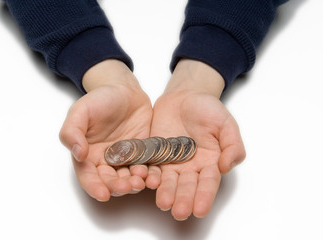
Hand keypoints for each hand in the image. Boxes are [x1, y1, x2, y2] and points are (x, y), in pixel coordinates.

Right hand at [59, 60, 152, 200]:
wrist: (125, 90)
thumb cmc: (100, 99)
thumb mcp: (80, 110)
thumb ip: (72, 131)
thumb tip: (78, 153)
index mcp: (88, 154)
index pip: (89, 177)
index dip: (95, 187)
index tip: (103, 194)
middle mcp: (106, 161)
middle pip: (111, 181)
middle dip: (118, 187)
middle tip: (127, 185)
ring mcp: (126, 159)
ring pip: (130, 178)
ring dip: (135, 183)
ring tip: (142, 180)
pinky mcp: (144, 155)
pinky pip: (148, 168)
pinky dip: (151, 175)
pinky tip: (155, 177)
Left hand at [146, 59, 245, 219]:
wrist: (185, 96)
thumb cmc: (208, 109)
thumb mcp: (226, 123)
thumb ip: (232, 145)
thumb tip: (227, 166)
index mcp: (210, 162)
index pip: (208, 183)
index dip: (204, 197)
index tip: (200, 210)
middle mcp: (190, 167)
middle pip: (187, 186)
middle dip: (183, 199)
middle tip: (179, 212)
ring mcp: (172, 161)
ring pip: (168, 181)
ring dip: (166, 193)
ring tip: (163, 204)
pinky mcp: (155, 154)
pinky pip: (151, 166)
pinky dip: (149, 175)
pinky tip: (147, 182)